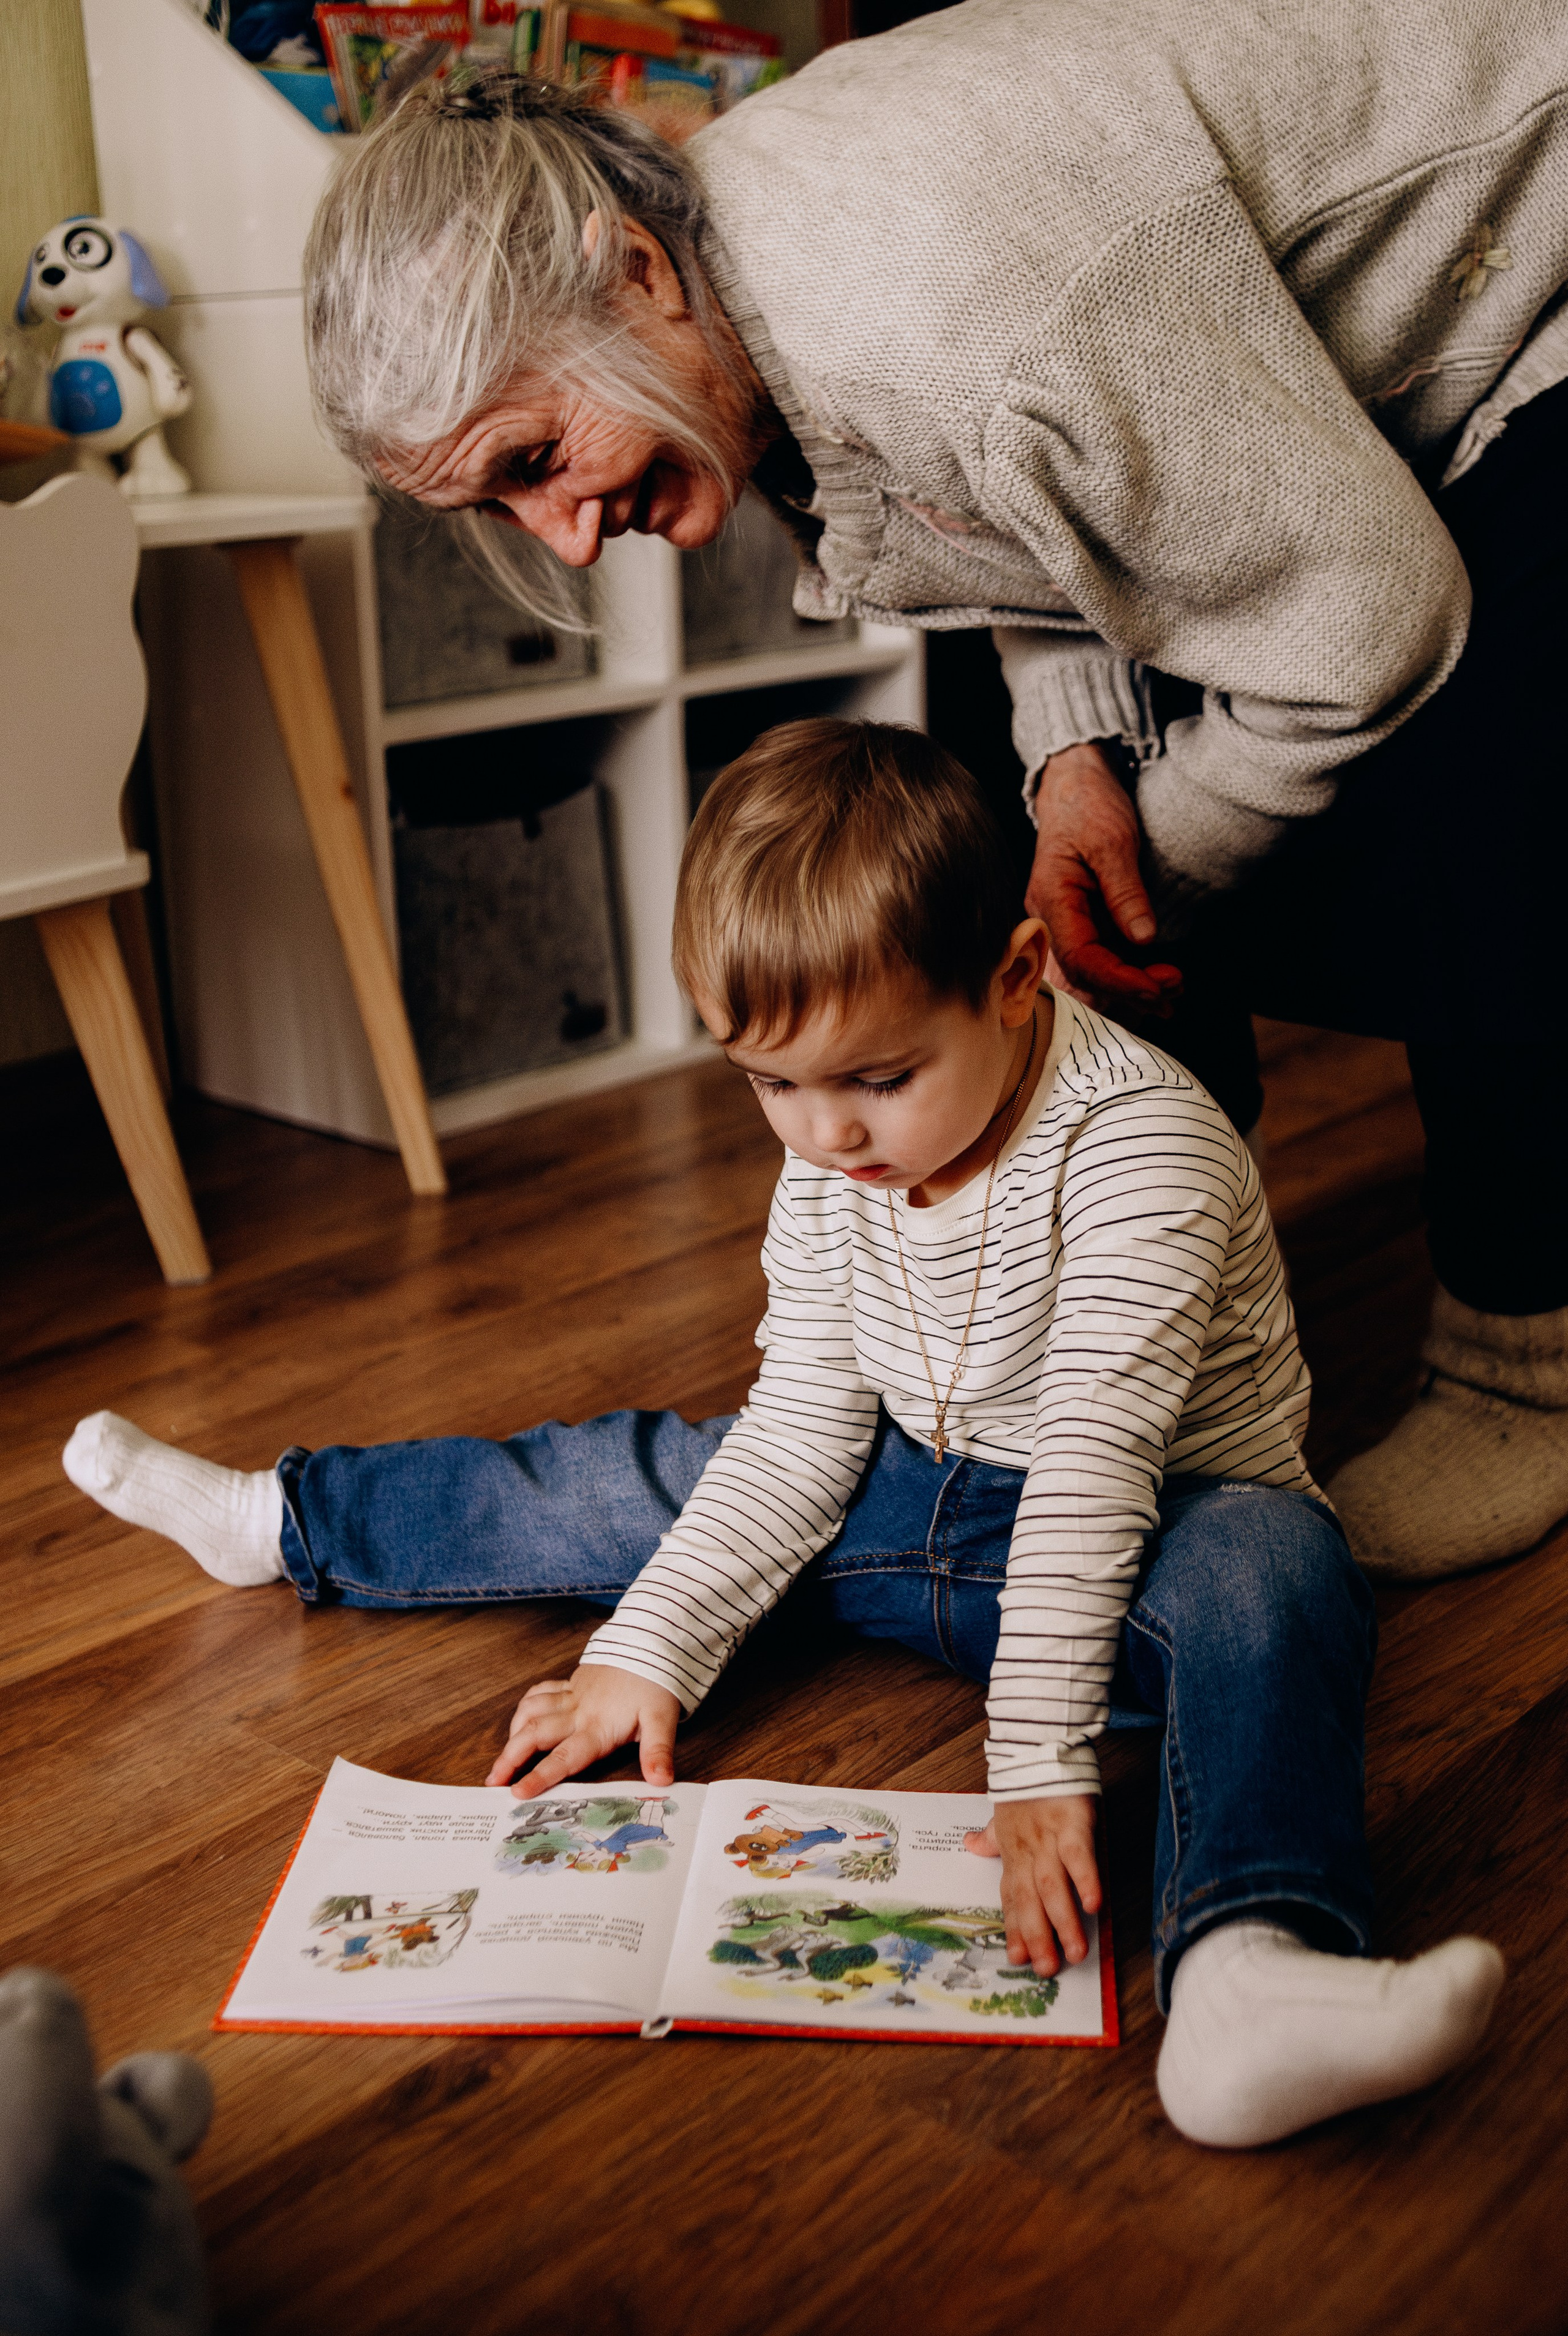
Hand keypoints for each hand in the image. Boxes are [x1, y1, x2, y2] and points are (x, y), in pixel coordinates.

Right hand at [485, 1663, 680, 1796]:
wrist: (651, 1643)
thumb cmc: (655, 1684)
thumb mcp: (662, 1719)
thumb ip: (658, 1751)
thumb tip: (661, 1780)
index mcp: (597, 1727)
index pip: (564, 1757)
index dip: (539, 1776)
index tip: (517, 1793)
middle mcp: (578, 1712)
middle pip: (535, 1735)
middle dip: (510, 1758)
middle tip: (493, 1781)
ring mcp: (572, 1696)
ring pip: (531, 1711)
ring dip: (513, 1733)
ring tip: (503, 1757)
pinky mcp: (571, 1683)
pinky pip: (540, 1692)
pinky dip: (526, 1706)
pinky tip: (521, 1719)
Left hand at [964, 1795, 1101, 1975]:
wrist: (1039, 1747)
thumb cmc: (1025, 1786)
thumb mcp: (1003, 1813)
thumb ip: (991, 1838)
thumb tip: (971, 1846)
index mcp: (1013, 1852)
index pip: (1011, 1898)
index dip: (1015, 1928)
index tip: (1017, 1959)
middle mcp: (1028, 1851)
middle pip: (1031, 1900)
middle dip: (1038, 1937)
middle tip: (1047, 1969)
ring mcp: (1050, 1838)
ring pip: (1053, 1886)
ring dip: (1063, 1921)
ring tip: (1075, 1951)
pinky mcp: (1073, 1822)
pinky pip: (1079, 1855)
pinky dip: (1085, 1879)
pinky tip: (1093, 1905)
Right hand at [1025, 742, 1182, 1015]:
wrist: (1075, 785)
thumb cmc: (1087, 805)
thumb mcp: (1112, 841)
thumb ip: (1126, 891)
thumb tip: (1143, 938)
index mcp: (1051, 900)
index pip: (1080, 958)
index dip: (1118, 980)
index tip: (1156, 988)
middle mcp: (1052, 920)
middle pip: (1084, 978)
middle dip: (1129, 992)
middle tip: (1173, 994)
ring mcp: (1067, 924)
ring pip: (1092, 977)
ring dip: (1131, 990)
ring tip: (1173, 991)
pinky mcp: (1085, 924)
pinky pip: (1102, 962)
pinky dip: (1129, 976)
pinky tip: (1159, 981)